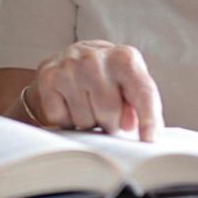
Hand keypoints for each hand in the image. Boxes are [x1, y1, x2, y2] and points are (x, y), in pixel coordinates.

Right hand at [24, 40, 163, 140]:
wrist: (70, 59)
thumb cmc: (107, 77)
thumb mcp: (129, 84)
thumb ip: (138, 104)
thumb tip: (130, 125)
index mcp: (124, 58)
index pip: (142, 92)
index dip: (148, 119)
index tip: (150, 140)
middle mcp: (95, 58)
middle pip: (110, 113)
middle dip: (110, 123)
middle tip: (105, 112)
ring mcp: (69, 67)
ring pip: (85, 120)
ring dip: (88, 122)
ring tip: (86, 104)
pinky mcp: (48, 78)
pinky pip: (62, 119)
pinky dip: (66, 119)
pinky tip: (69, 103)